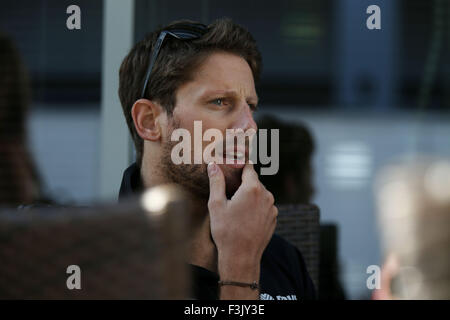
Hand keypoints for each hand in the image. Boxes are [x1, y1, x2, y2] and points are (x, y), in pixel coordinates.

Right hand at [207, 162, 276, 281]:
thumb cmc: (226, 231)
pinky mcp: (273, 218)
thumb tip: (213, 165)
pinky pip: (264, 206)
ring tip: (235, 207)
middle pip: (254, 181)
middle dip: (242, 183)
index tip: (231, 165)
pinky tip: (244, 217)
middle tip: (229, 190)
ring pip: (260, 194)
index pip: (248, 168)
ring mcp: (272, 208)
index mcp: (252, 189)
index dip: (239, 165)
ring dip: (249, 195)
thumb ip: (216, 182)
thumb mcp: (216, 205)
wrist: (241, 257)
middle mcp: (266, 195)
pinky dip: (256, 207)